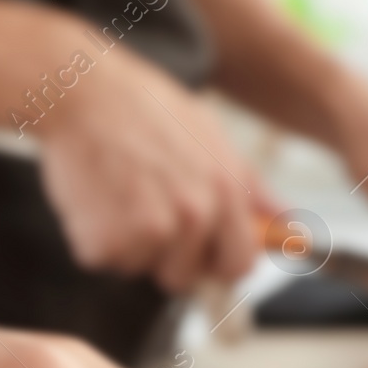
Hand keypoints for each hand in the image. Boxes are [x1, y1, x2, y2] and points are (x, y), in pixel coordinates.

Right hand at [34, 49, 277, 292]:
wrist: (81, 91)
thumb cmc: (143, 107)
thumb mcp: (211, 133)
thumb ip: (249, 185)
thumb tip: (285, 222)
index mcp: (226, 191)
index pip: (239, 264)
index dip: (215, 263)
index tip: (197, 254)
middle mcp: (195, 215)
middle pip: (183, 277)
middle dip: (162, 256)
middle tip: (140, 208)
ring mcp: (152, 230)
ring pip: (138, 268)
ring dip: (124, 243)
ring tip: (116, 193)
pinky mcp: (108, 240)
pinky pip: (102, 260)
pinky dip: (91, 237)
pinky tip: (93, 196)